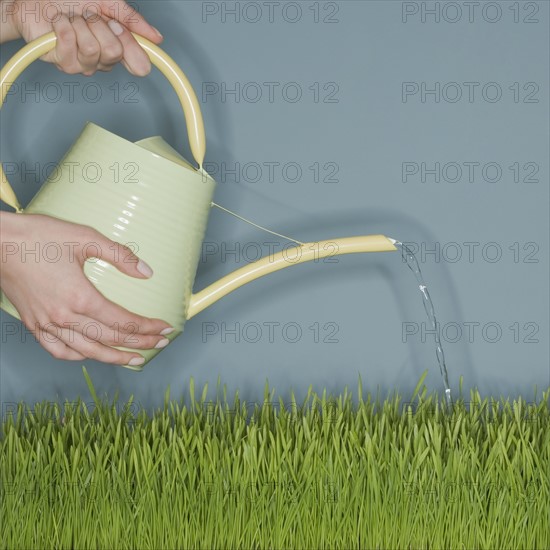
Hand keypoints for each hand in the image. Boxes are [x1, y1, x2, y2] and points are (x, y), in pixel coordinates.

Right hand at [0, 212, 173, 365]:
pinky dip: (79, 356)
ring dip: (115, 357)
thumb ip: (120, 255)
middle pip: (110, 338)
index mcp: (80, 297)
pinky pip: (58, 350)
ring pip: (88, 351)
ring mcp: (47, 324)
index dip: (148, 327)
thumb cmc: (39, 237)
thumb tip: (147, 271)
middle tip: (161, 344)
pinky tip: (92, 354)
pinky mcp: (34, 324)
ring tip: (136, 359)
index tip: (165, 329)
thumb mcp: (85, 238)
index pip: (123, 321)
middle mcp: (64, 316)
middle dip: (140, 343)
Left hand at [2, 0, 162, 75]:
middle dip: (99, 26)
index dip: (131, 46)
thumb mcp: (107, 3)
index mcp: (117, 48)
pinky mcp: (64, 64)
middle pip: (114, 53)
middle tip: (88, 17)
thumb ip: (132, 20)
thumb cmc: (70, 1)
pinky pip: (71, 44)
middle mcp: (102, 61)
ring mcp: (84, 65)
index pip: (138, 63)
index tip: (117, 26)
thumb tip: (156, 38)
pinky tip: (59, 23)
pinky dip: (63, 25)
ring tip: (72, 19)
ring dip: (80, 24)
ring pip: (93, 50)